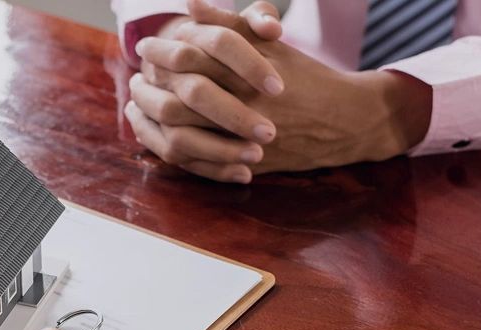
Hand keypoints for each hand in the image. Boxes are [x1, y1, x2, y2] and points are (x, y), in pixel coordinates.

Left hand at [126, 1, 432, 180]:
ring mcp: (241, 137)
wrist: (345, 120)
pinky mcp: (243, 163)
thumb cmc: (304, 76)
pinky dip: (171, 150)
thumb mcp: (268, 43)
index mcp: (245, 70)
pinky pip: (197, 163)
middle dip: (148, 87)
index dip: (159, 53)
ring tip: (138, 108)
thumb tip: (189, 3)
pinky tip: (158, 137)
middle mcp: (241, 103)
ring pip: (181, 133)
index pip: (188, 57)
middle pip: (178, 97)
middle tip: (135, 79)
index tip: (143, 49)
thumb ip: (227, 22)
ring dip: (153, 121)